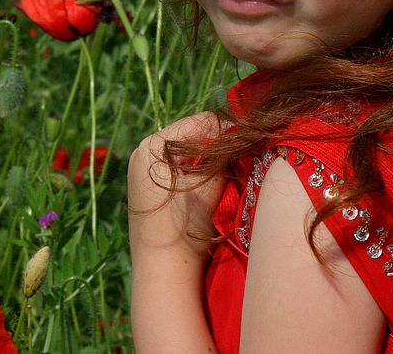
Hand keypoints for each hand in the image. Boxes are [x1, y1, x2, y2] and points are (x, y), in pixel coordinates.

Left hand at [129, 111, 226, 352]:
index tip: (252, 134)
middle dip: (217, 141)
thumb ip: (226, 155)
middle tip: (244, 148)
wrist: (164, 269)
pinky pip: (175, 168)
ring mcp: (140, 171)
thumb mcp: (211, 183)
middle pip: (189, 136)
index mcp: (153, 145)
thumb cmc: (185, 224)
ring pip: (184, 153)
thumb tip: (243, 136)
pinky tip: (211, 180)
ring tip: (231, 163)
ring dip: (207, 156)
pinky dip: (194, 170)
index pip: (199, 122)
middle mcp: (141, 152)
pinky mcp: (145, 188)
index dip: (228, 127)